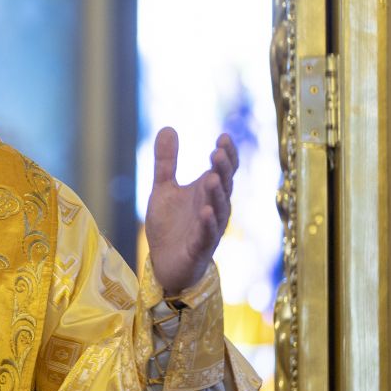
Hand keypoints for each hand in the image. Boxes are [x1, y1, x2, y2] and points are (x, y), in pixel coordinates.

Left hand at [144, 127, 237, 295]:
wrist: (164, 262)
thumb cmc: (170, 225)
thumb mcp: (163, 188)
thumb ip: (166, 162)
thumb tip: (168, 127)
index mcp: (207, 192)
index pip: (224, 170)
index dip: (227, 154)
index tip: (223, 137)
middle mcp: (214, 208)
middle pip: (225, 186)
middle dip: (223, 169)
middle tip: (217, 152)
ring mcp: (209, 229)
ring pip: (219, 209)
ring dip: (217, 194)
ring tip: (213, 177)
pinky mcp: (200, 248)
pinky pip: (207, 235)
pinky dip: (208, 223)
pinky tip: (206, 212)